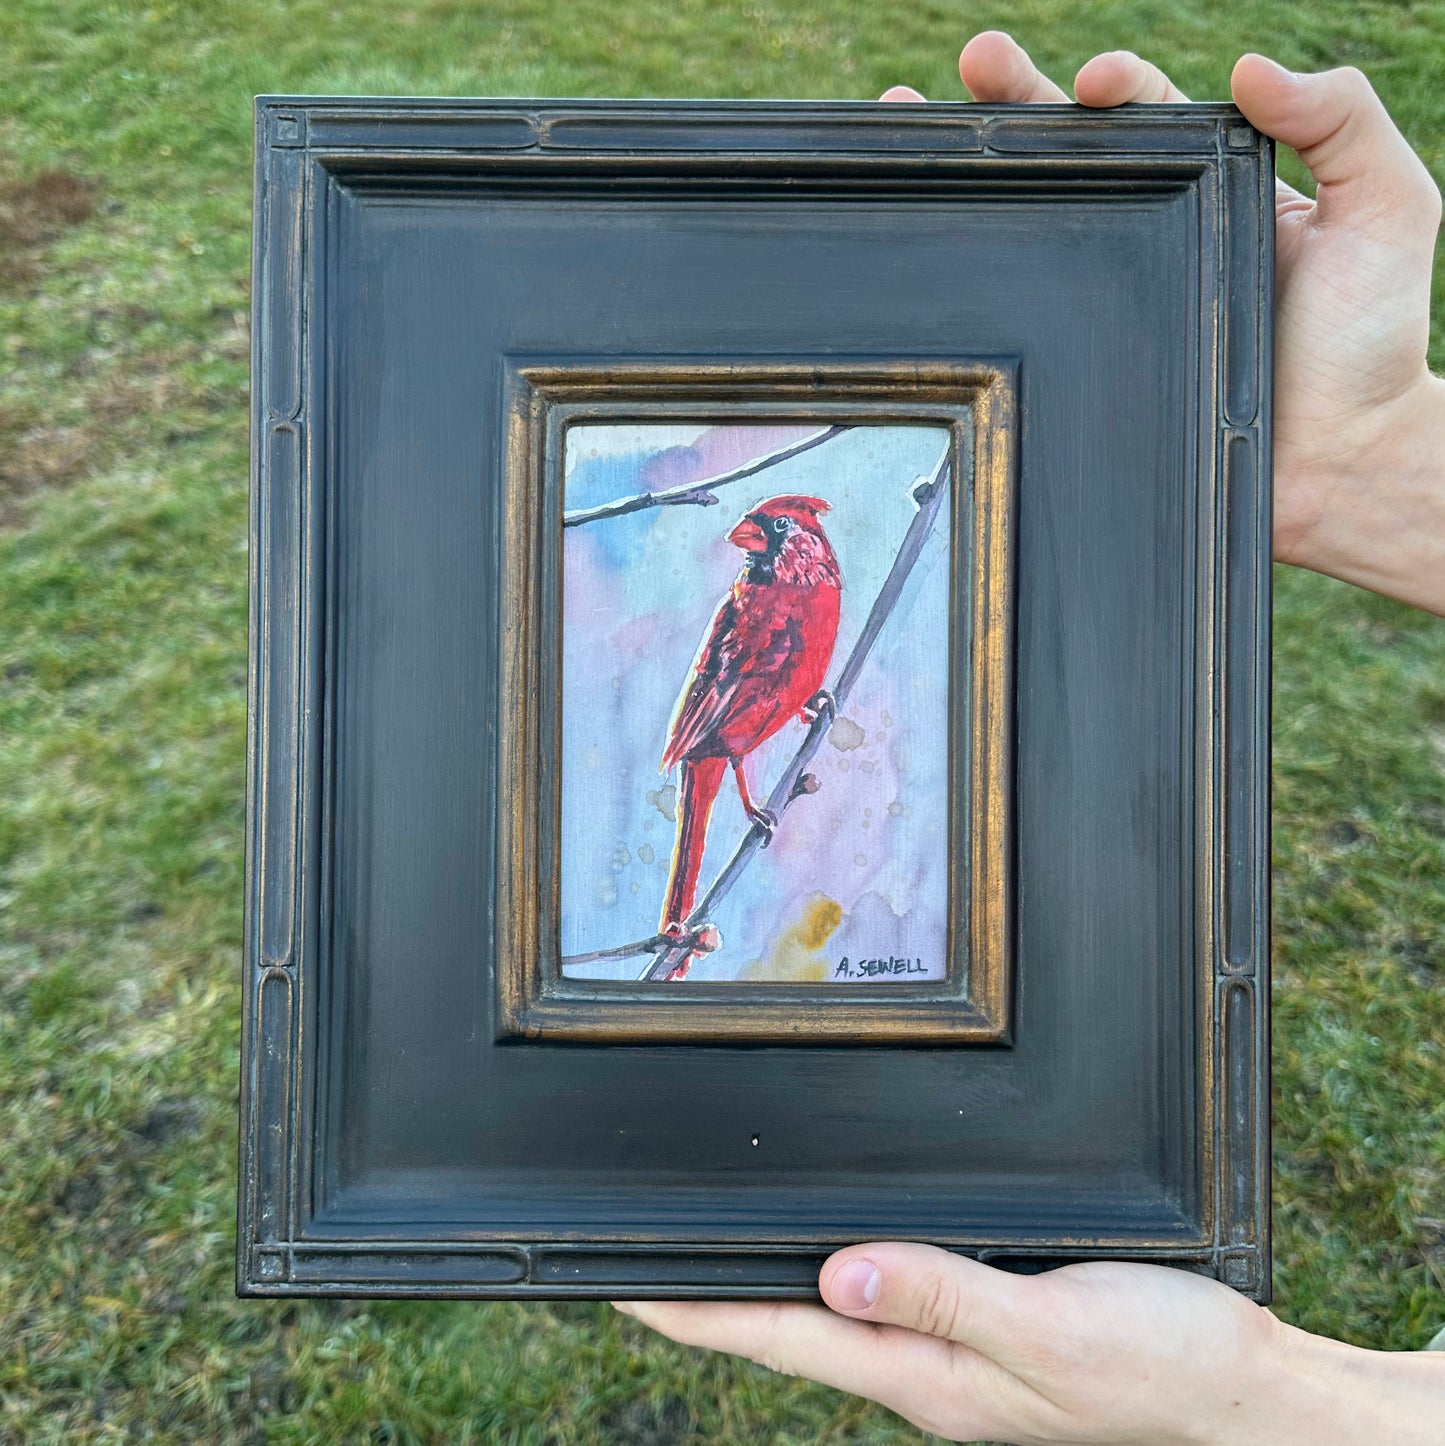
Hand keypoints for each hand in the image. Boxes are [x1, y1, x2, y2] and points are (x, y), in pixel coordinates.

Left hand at [616, 1243, 1444, 1443]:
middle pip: (796, 1332)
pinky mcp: (996, 1342)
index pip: (783, 1339)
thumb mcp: (1054, 1327)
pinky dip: (839, 1281)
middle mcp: (932, 1376)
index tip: (622, 1289)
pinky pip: (893, 1307)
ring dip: (771, 1291)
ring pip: (838, 1320)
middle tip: (646, 1266)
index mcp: (932, 1378)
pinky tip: (838, 1263)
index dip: (698, 1313)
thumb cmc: (1171, 1371)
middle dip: (715, 1303)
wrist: (1259, 1404)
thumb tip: (837, 1276)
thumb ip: (946, 1296)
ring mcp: (962, 1365)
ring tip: (717, 1261)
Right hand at [884, 34, 1444, 615]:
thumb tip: (1251, 66)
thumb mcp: (1389, 206)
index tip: (1086, 82)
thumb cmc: (1374, 340)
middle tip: (969, 67)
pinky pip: (1032, 320)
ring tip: (912, 141)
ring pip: (1035, 231)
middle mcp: (1154, 242)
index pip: (1146, 116)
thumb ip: (1343, 121)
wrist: (1341, 465)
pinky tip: (936, 258)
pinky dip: (983, 289)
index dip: (1109, 87)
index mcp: (1212, 190)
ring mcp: (1116, 307)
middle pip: (1067, 157)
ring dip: (975, 181)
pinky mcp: (1091, 366)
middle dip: (1012, 104)